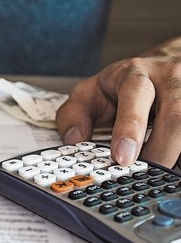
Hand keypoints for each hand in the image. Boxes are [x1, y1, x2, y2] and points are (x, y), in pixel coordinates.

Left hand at [56, 37, 180, 168]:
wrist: (153, 70)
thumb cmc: (118, 86)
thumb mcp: (88, 94)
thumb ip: (73, 115)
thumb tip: (74, 141)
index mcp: (135, 73)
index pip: (136, 94)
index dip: (131, 127)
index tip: (122, 157)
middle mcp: (168, 78)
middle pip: (174, 114)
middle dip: (160, 150)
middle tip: (143, 172)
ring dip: (174, 152)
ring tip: (159, 171)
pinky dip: (180, 154)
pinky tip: (172, 163)